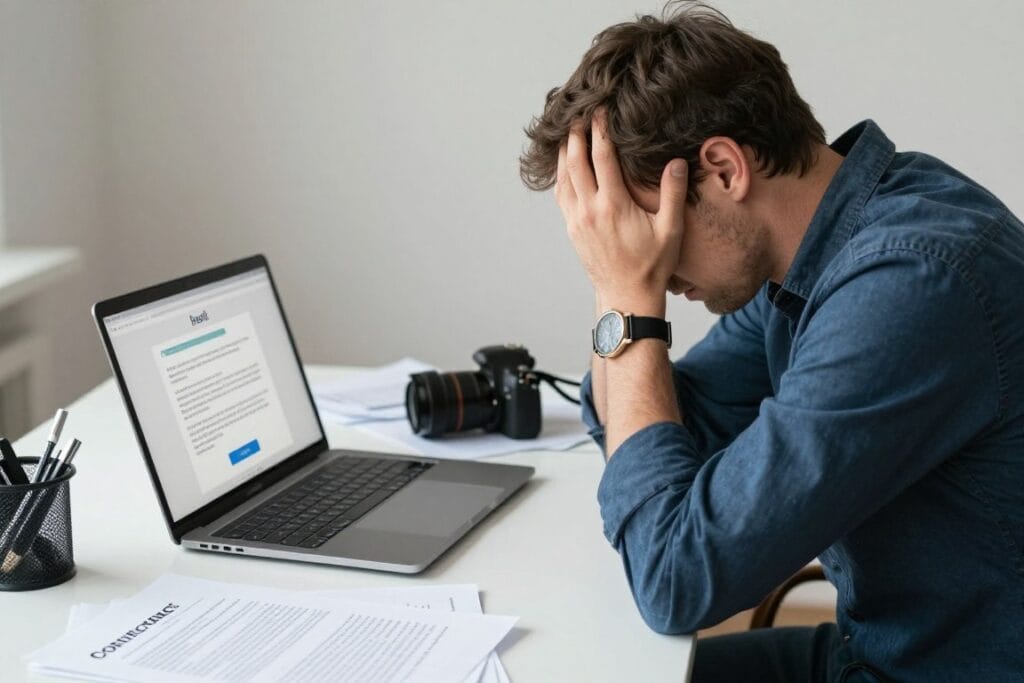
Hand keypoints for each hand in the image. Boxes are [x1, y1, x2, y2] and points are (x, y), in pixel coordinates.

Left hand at [555, 111, 687, 315]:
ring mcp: (577, 220)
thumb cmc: (652, 266)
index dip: (600, 130)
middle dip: (576, 134)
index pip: (602, 157)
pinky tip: (564, 165)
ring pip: (563, 177)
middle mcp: (590, 210)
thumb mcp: (670, 230)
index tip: (600, 111)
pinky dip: (560, 175)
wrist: (626, 296)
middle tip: (578, 113)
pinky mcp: (572, 229)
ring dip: (564, 152)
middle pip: (575, 161)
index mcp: (614, 205)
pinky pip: (561, 195)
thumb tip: (677, 162)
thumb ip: (672, 194)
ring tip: (567, 132)